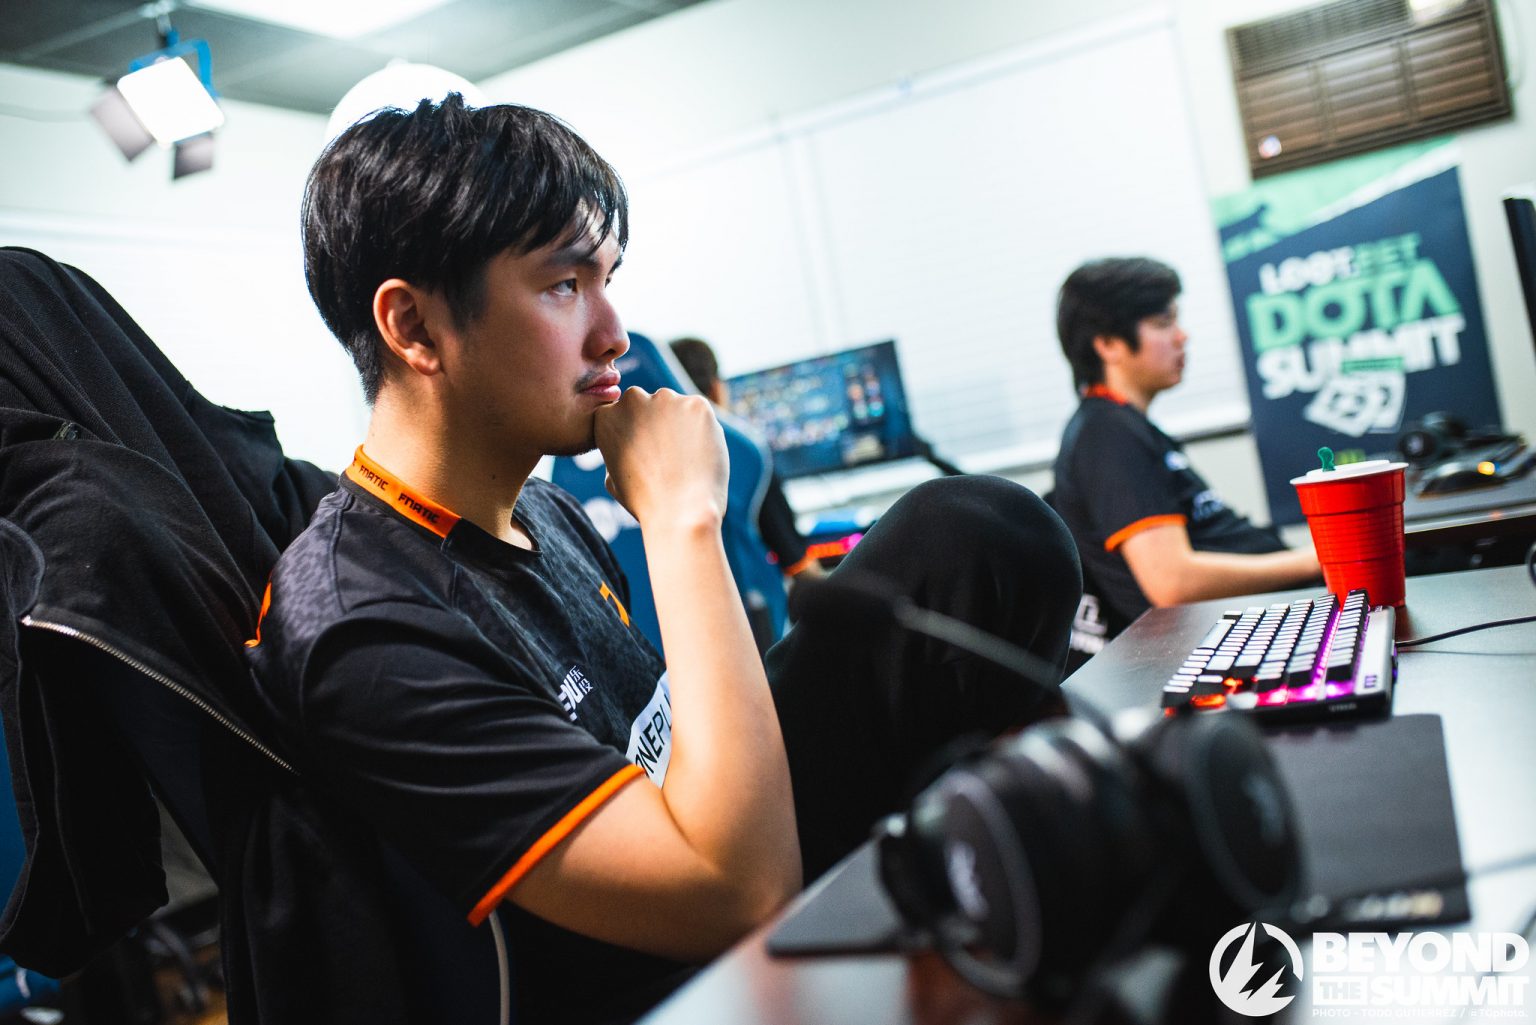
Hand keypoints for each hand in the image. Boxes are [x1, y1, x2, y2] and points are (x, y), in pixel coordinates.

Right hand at [594, 387, 728, 527]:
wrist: (680, 513)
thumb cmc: (645, 503)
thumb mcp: (613, 478)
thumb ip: (617, 450)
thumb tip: (627, 439)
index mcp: (606, 417)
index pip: (623, 413)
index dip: (637, 435)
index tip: (645, 456)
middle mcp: (632, 400)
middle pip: (650, 404)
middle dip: (658, 423)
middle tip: (668, 456)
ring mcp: (666, 399)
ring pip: (676, 407)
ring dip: (680, 424)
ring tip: (685, 459)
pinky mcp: (697, 404)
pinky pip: (700, 414)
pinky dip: (702, 430)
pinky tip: (699, 454)